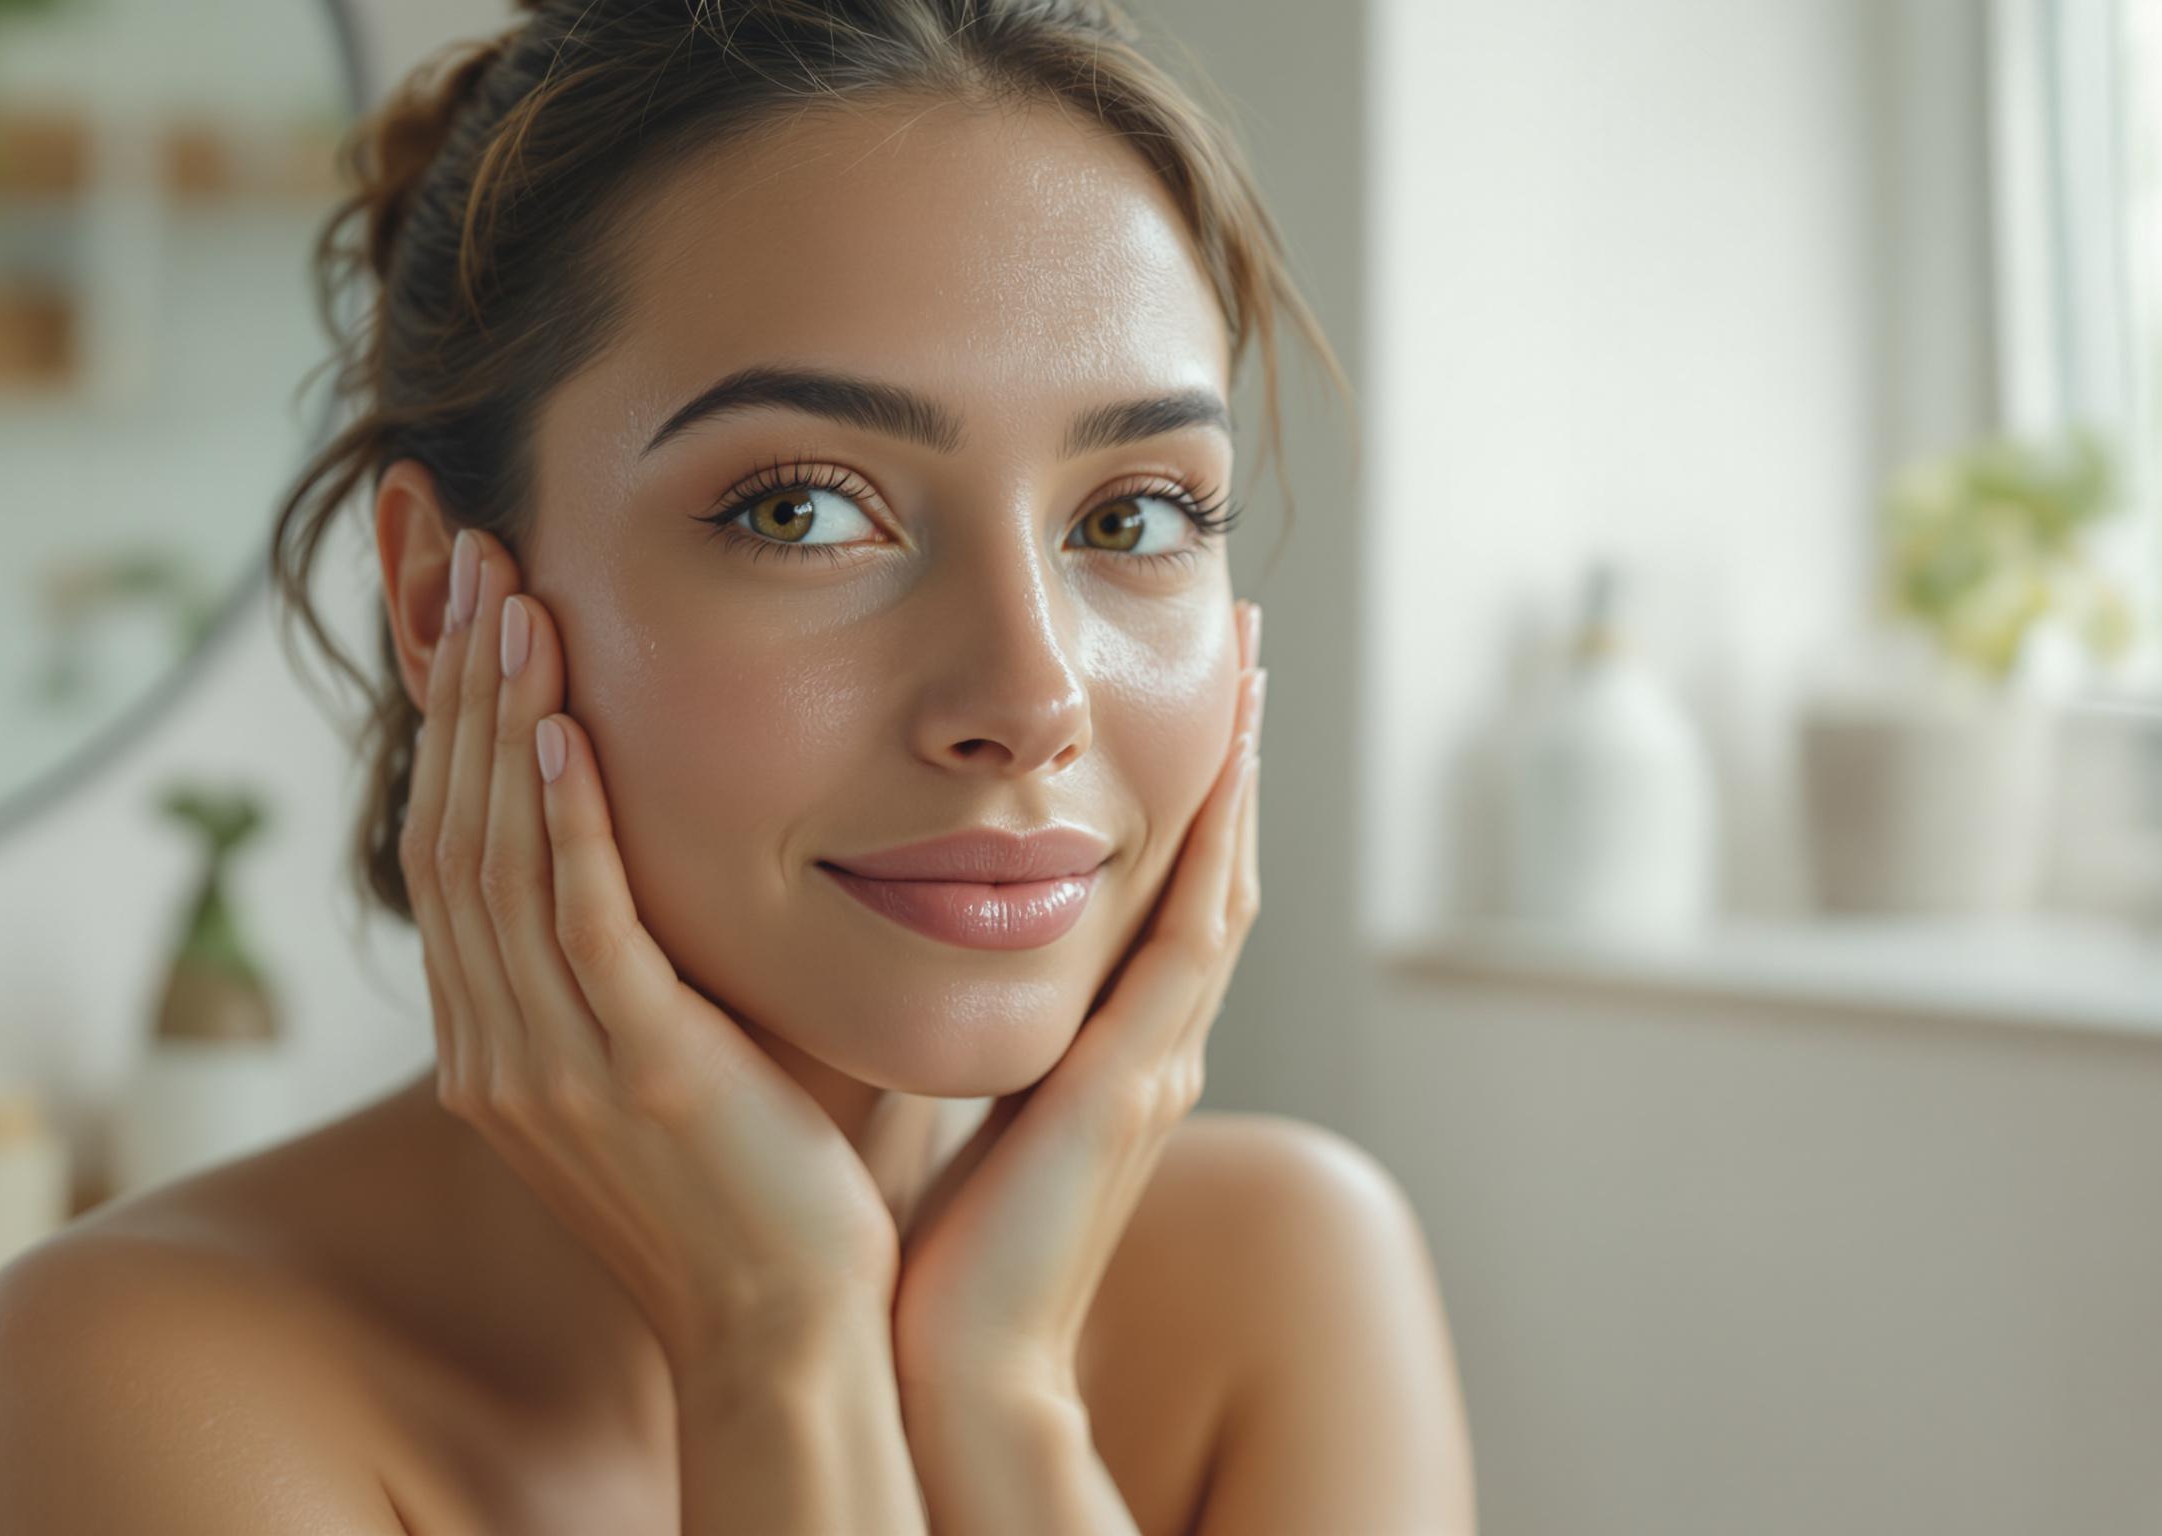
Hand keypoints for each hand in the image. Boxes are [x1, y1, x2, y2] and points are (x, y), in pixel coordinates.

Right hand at [404, 527, 901, 1370]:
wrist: (789, 1335)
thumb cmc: (756, 1189)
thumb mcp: (668, 1058)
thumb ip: (645, 958)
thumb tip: (668, 839)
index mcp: (494, 1046)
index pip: (447, 852)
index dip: (452, 724)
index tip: (471, 610)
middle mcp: (495, 1051)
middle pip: (450, 832)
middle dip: (461, 687)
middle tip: (473, 557)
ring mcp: (555, 1069)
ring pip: (499, 861)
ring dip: (506, 720)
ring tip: (514, 599)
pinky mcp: (636, 1076)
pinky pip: (581, 927)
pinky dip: (567, 821)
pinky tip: (569, 728)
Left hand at [890, 600, 1265, 1408]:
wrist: (958, 1363)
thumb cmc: (939, 1253)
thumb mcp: (963, 1110)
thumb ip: (967, 1036)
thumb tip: (913, 960)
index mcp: (1111, 1049)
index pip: (1165, 891)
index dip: (1187, 788)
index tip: (1185, 688)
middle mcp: (1155, 1044)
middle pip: (1214, 865)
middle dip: (1234, 748)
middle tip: (1246, 634)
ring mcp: (1159, 1060)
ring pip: (1219, 880)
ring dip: (1239, 768)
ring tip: (1249, 659)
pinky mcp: (1134, 1082)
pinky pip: (1189, 938)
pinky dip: (1213, 846)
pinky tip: (1223, 765)